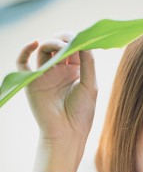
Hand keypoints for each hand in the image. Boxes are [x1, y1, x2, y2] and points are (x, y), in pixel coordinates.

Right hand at [17, 33, 97, 171]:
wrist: (67, 134)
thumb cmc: (81, 114)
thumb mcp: (90, 86)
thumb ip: (88, 63)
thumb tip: (85, 41)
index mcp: (75, 72)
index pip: (74, 48)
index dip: (77, 40)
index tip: (82, 38)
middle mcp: (59, 71)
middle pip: (58, 45)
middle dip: (64, 38)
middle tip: (71, 40)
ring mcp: (45, 75)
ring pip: (44, 49)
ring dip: (51, 42)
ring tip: (61, 47)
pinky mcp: (32, 81)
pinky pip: (23, 62)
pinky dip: (25, 50)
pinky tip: (34, 43)